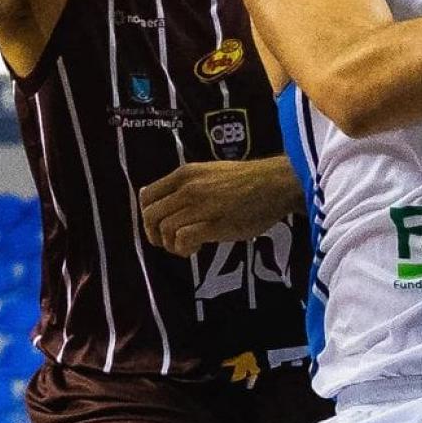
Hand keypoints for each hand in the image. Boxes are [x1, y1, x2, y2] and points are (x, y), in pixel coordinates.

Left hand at [140, 158, 301, 258]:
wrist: (275, 185)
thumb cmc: (248, 182)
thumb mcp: (210, 173)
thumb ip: (188, 186)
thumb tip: (170, 204)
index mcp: (185, 174)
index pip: (146, 195)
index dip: (147, 216)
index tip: (158, 227)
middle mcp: (188, 188)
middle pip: (150, 216)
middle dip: (154, 235)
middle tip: (168, 243)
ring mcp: (200, 206)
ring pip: (165, 229)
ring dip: (170, 244)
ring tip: (186, 247)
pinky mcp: (213, 224)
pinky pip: (182, 239)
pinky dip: (183, 248)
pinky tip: (195, 249)